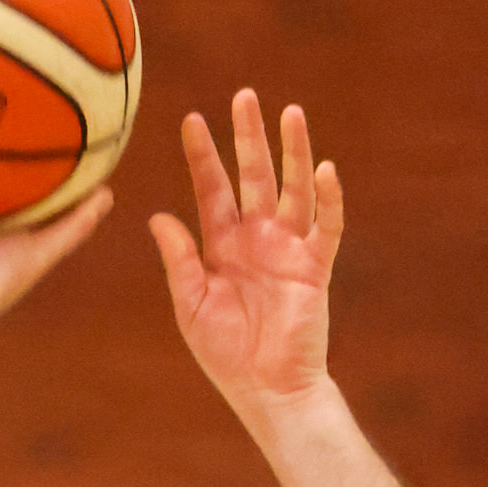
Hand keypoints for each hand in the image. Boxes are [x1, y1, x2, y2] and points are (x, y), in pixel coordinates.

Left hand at [150, 93, 342, 409]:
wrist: (266, 390)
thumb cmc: (225, 355)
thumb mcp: (191, 306)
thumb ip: (179, 261)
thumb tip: (158, 216)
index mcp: (222, 245)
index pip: (211, 189)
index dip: (203, 156)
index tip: (191, 121)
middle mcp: (256, 237)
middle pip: (254, 175)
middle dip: (250, 136)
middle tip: (246, 96)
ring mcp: (288, 248)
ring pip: (293, 187)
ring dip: (294, 152)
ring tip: (291, 113)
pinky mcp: (316, 266)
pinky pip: (326, 225)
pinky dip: (329, 198)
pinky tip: (325, 169)